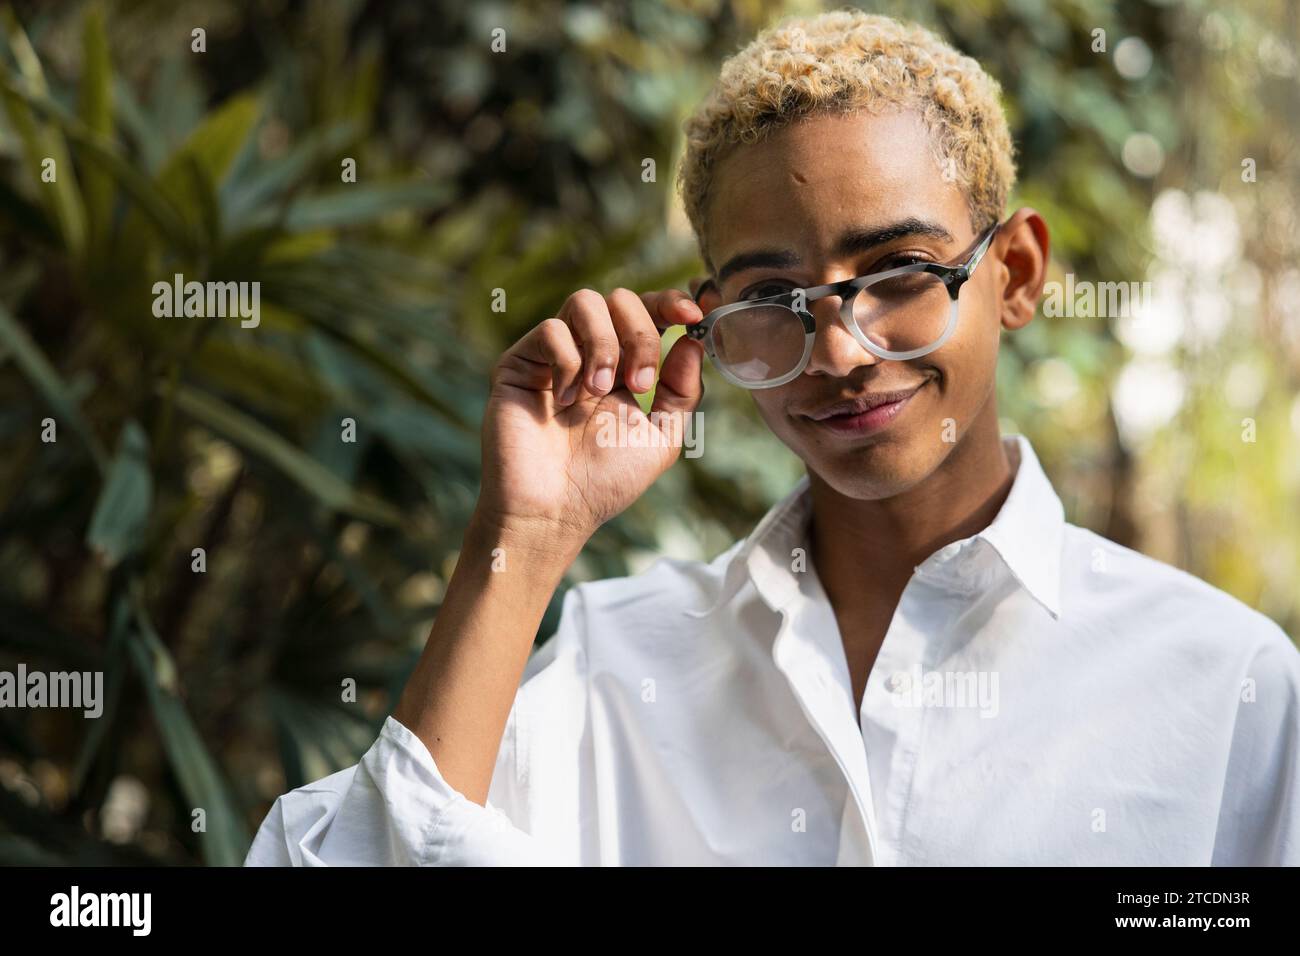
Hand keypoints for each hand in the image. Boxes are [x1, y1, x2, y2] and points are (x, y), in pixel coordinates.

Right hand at [476, 286, 705, 543]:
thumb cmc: (605, 482)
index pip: (648, 313)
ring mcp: (553, 356)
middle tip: (638, 383)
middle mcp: (588, 355)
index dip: (671, 303)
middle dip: (640, 335)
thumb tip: (692, 341)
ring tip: (599, 390)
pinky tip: (565, 401)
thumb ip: (682, 390)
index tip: (693, 316)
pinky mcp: (520, 363)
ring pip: (584, 302)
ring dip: (604, 344)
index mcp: (623, 369)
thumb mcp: (661, 437)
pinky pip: (551, 330)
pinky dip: (568, 361)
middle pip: (620, 299)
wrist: (554, 510)